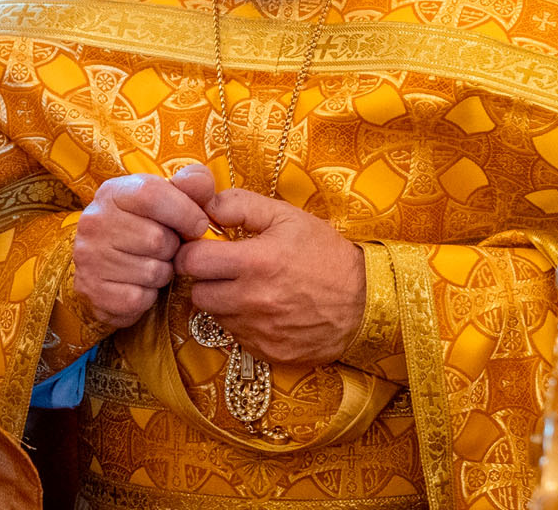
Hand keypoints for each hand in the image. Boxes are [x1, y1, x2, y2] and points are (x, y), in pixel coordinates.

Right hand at [70, 170, 214, 332]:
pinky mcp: (92, 291)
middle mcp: (94, 221)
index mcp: (113, 192)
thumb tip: (202, 182)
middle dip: (173, 248)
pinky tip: (139, 285)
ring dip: (163, 273)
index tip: (199, 225)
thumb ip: (191, 184)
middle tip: (167, 248)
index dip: (184, 211)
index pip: (151, 195)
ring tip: (152, 264)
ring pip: (151, 272)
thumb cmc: (145, 226)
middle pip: (156, 239)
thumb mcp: (166, 197)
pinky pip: (138, 299)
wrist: (105, 264)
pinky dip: (148, 296)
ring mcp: (89, 257)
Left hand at [174, 189, 365, 365]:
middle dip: (206, 278)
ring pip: (215, 316)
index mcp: (254, 263)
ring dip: (223, 301)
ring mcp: (259, 331)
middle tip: (226, 268)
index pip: (192, 261)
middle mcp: (252, 301)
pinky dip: (242, 322)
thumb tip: (205, 205)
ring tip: (249, 287)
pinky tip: (264, 309)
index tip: (205, 247)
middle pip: (197, 293)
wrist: (365, 301)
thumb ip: (241, 205)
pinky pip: (236, 336)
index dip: (193, 251)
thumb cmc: (325, 253)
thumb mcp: (287, 216)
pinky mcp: (267, 352)